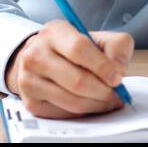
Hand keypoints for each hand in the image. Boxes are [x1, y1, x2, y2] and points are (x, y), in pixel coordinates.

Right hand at [3, 19, 133, 118]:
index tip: (117, 78)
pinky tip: (89, 104)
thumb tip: (118, 69)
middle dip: (103, 91)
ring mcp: (29, 80)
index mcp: (54, 32)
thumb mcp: (96, 38)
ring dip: (96, 105)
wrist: (42, 59)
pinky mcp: (31, 102)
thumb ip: (116, 46)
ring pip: (71, 101)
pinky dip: (82, 112)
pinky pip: (64, 114)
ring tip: (107, 100)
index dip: (102, 66)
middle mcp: (36, 54)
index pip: (79, 49)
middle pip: (77, 81)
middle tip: (116, 94)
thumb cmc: (73, 50)